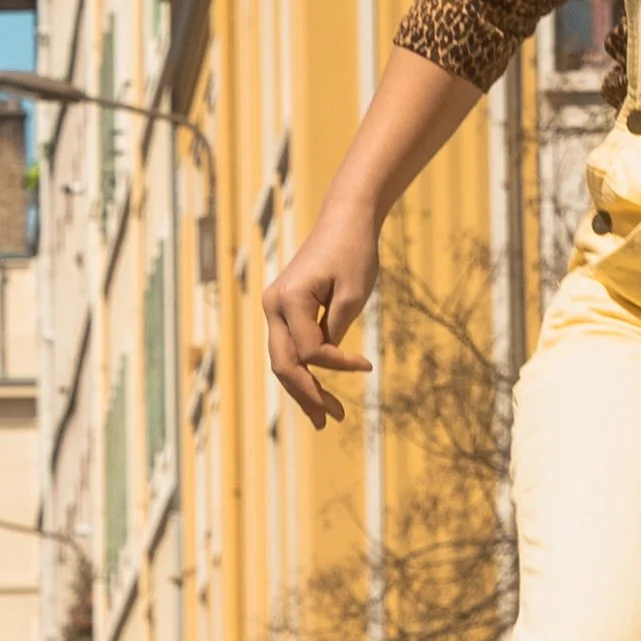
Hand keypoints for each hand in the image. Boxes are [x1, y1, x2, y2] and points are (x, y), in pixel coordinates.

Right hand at [262, 205, 379, 428]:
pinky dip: (304, 369)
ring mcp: (274, 307)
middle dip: (307, 395)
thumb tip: (325, 364)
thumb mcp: (353, 294)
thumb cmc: (354, 252)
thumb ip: (336, 331)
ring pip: (283, 360)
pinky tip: (318, 389)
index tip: (367, 366)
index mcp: (289, 300)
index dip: (338, 366)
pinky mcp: (283, 307)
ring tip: (325, 416)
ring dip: (303, 388)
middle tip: (332, 420)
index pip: (310, 352)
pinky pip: (289, 346)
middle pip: (284, 364)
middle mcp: (273, 305)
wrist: (345, 220)